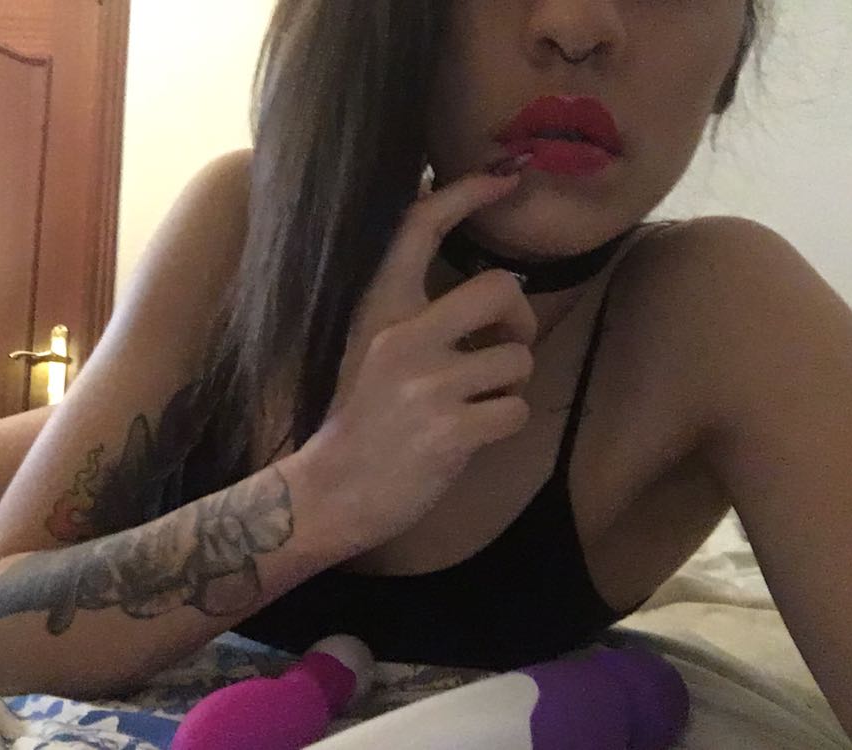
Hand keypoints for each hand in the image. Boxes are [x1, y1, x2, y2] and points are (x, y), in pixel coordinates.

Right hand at [305, 167, 537, 552]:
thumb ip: (412, 318)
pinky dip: (506, 423)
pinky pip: (516, 410)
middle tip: (506, 343)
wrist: (331, 490)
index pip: (419, 226)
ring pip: (517, 359)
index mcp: (379, 310)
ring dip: (510, 384)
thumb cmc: (357, 419)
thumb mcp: (369, 351)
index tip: (505, 177)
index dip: (466, 192)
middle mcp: (404, 337)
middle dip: (520, 318)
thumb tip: (488, 296)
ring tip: (480, 403)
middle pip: (501, 288)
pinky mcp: (452, 431)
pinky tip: (477, 434)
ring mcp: (429, 385)